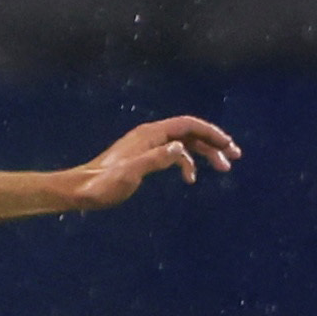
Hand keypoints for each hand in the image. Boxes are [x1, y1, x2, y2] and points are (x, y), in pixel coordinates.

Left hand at [62, 116, 238, 210]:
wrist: (82, 190)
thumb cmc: (104, 184)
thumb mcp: (130, 173)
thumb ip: (156, 160)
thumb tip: (181, 149)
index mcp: (150, 134)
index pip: (188, 125)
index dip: (211, 133)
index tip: (229, 146)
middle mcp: (151, 135)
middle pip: (190, 132)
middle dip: (214, 143)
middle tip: (234, 157)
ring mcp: (148, 145)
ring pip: (184, 143)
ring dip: (205, 154)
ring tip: (223, 169)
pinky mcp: (145, 157)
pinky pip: (173, 154)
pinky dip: (187, 164)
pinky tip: (191, 179)